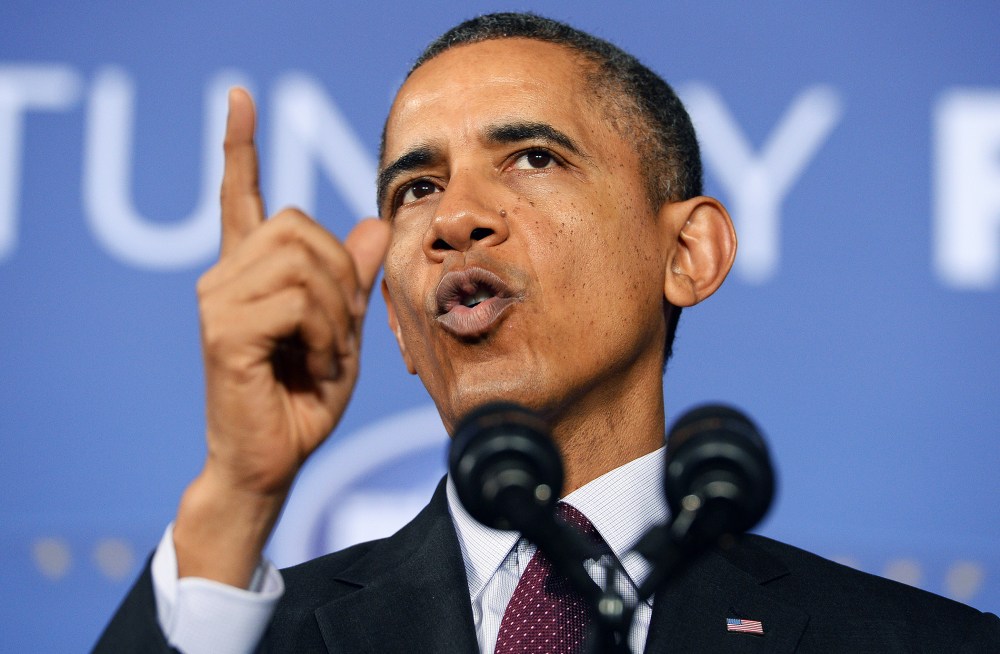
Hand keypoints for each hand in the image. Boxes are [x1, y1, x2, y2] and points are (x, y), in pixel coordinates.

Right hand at [173, 88, 389, 585]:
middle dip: (340, 278)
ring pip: (304, 262)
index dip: (240, 147)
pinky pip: (298, 302)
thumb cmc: (302, 399)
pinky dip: (324, 338)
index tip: (241, 98)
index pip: (240, 196)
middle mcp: (225, 276)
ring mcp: (218, 300)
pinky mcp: (224, 330)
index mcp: (251, 273)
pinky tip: (313, 369)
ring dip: (336, 315)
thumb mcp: (342, 330)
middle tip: (339, 335)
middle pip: (299, 224)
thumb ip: (353, 277)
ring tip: (324, 357)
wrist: (272, 461)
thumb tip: (376, 223)